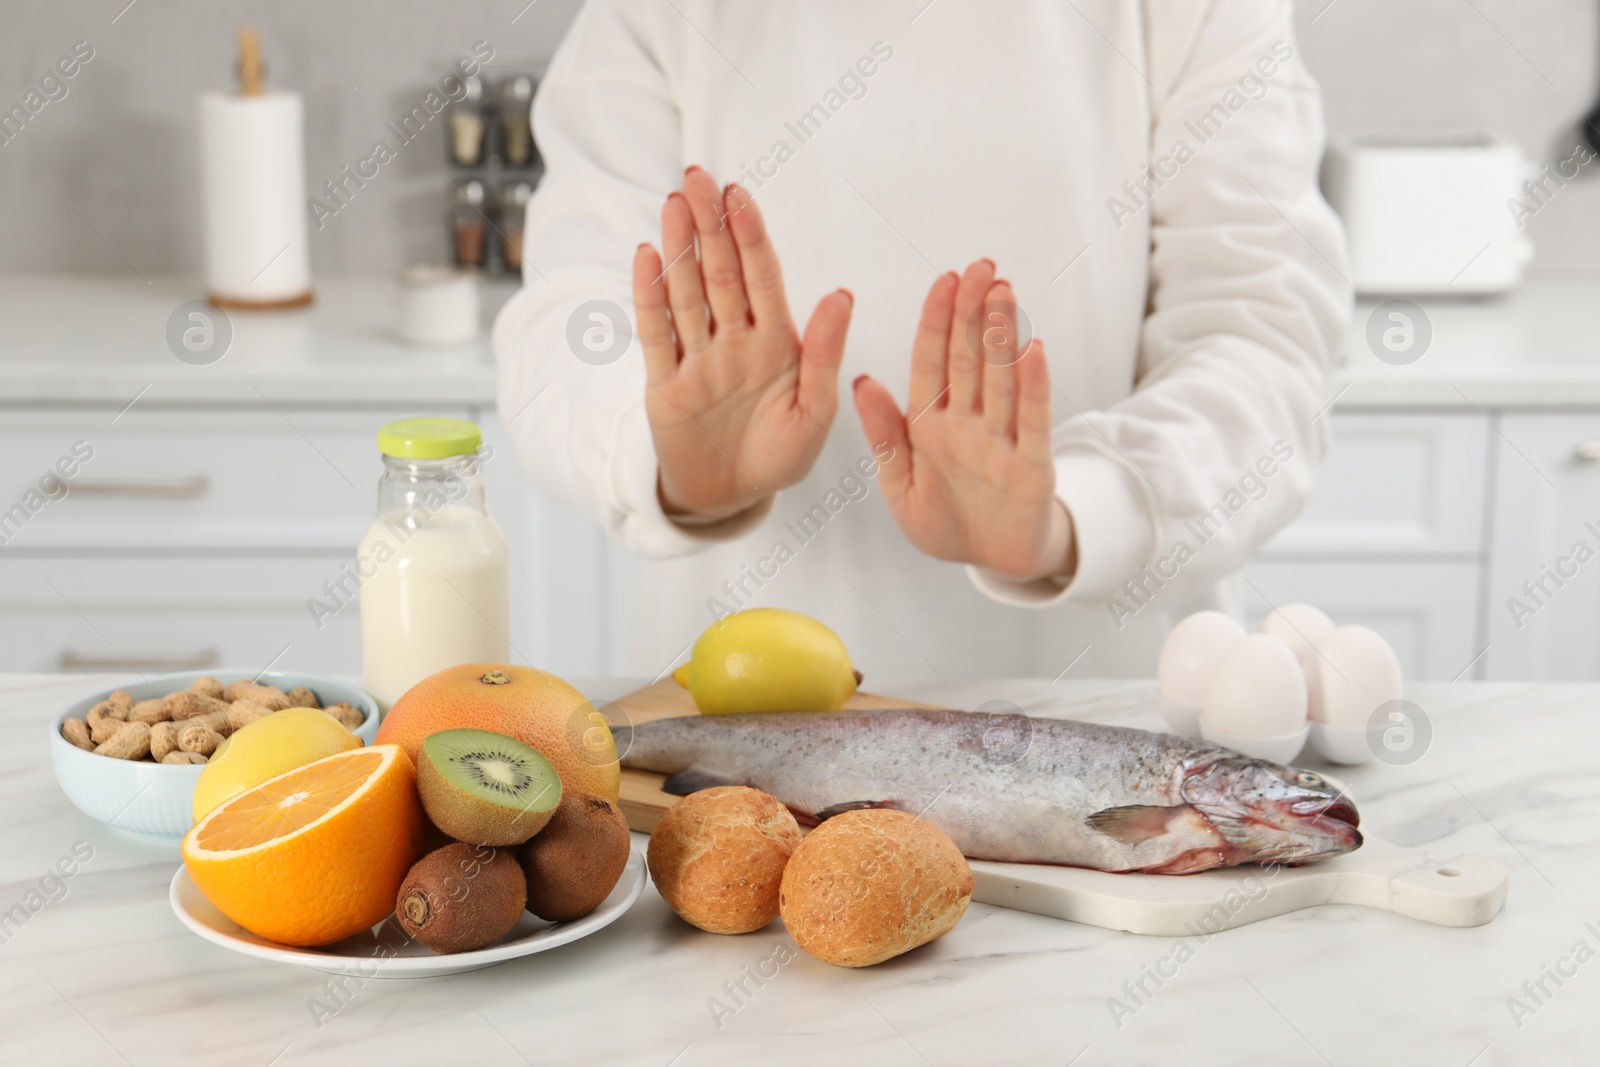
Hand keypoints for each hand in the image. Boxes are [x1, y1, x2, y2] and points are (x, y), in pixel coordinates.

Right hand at [633, 166, 853, 519]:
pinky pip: (656, 333)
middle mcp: (734, 340)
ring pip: (686, 293)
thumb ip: (824, 354)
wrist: (732, 497)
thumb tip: (842, 294)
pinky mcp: (664, 382)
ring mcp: (697, 358)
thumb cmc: (780, 455)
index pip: (763, 277)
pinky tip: (646, 256)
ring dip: (679, 248)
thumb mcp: (816, 410)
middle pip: (720, 272)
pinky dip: (650, 297)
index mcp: (777, 342)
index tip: (740, 195)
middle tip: (698, 177)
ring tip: (673, 202)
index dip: (752, 235)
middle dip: (710, 224)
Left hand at [853, 259, 1074, 580]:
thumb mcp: (899, 483)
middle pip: (970, 359)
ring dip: (1003, 336)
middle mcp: (968, 424)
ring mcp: (1001, 441)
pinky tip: (1033, 349)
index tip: (945, 280)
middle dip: (974, 312)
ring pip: (1001, 379)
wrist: (991, 562)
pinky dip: (1034, 387)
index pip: (933, 362)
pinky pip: (1032, 421)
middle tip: (981, 267)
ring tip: (1004, 292)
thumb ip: (885, 435)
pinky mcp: (1031, 465)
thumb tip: (861, 380)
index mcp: (930, 424)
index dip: (938, 321)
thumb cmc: (944, 523)